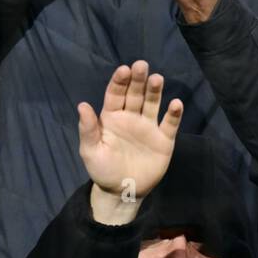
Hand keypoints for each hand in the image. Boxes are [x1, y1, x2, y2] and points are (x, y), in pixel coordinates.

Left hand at [78, 61, 182, 224]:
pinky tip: (175, 103)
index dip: (119, 82)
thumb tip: (82, 105)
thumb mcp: (90, 151)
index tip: (123, 70)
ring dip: (155, 91)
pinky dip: (173, 114)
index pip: (115, 94)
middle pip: (135, 94)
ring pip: (152, 104)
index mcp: (112, 117)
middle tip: (141, 66)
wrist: (122, 192)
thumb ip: (88, 129)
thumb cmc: (103, 169)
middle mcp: (131, 117)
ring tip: (157, 79)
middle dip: (138, 80)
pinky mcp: (164, 139)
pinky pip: (169, 124)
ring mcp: (148, 127)